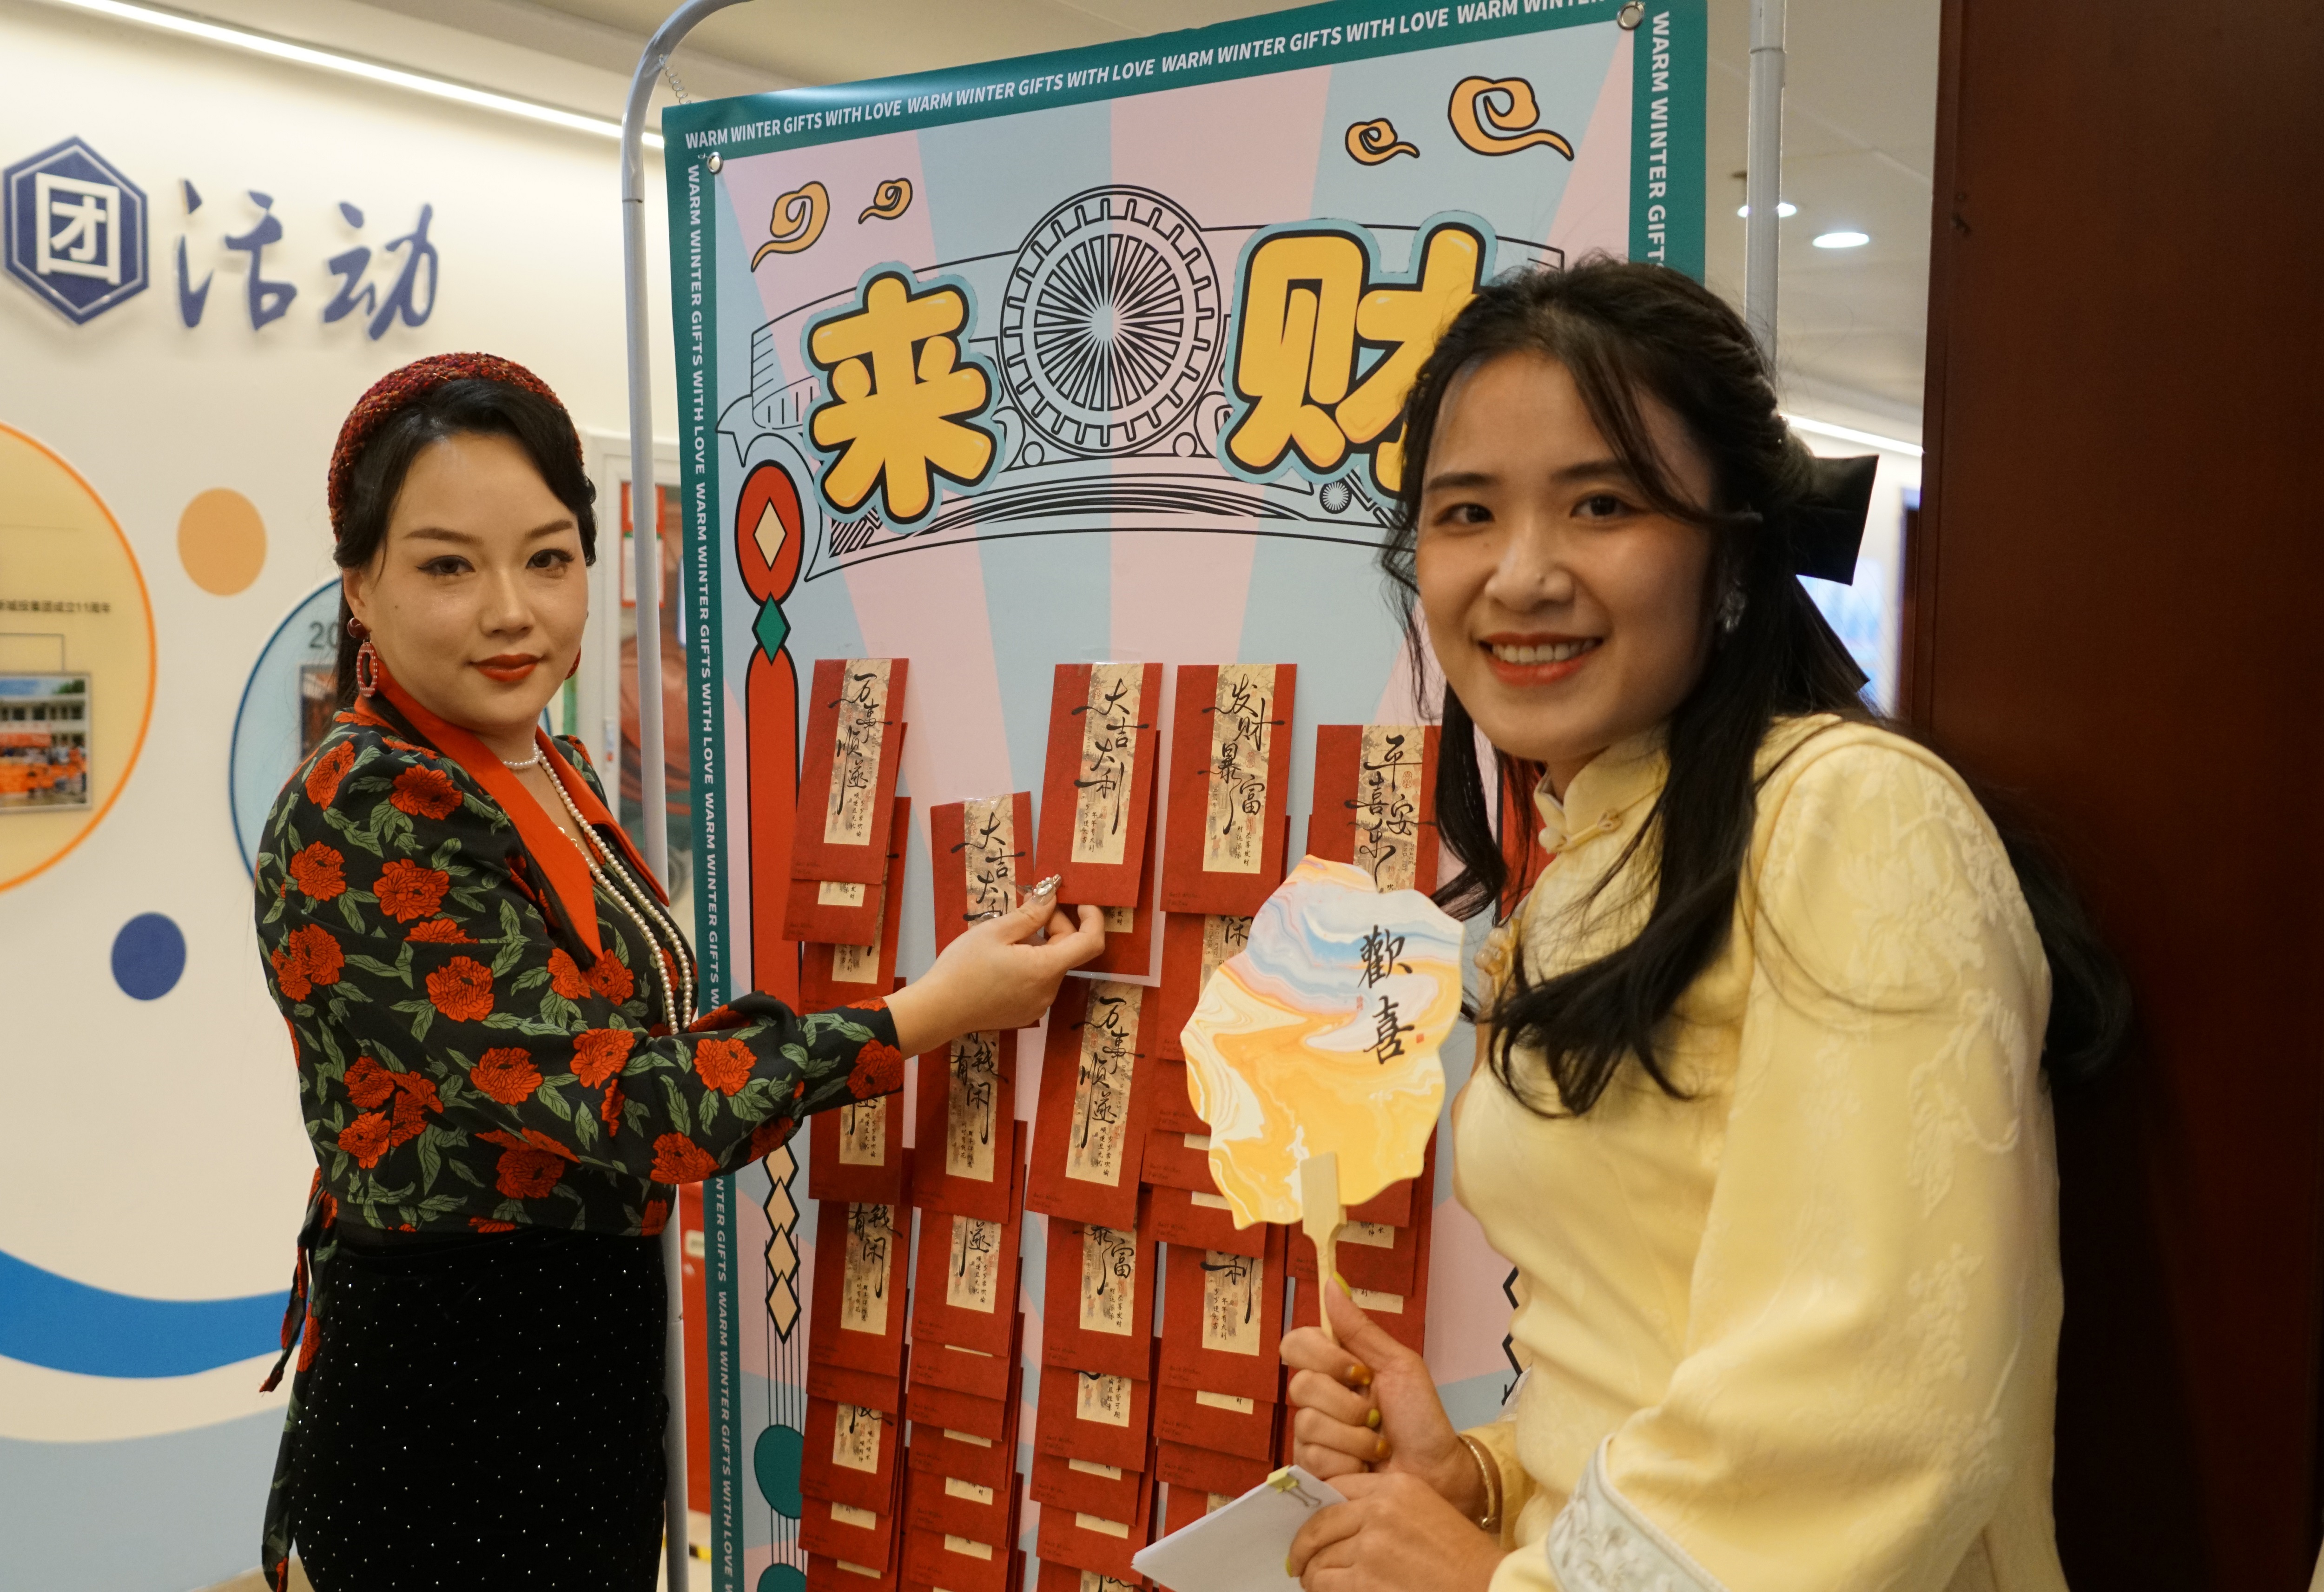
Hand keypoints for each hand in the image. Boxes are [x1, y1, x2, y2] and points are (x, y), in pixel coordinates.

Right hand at [885, 881, 1104, 1052]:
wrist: (938, 1010)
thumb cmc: (963, 968)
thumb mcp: (996, 931)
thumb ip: (1031, 913)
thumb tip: (1052, 897)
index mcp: (1046, 969)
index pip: (1091, 942)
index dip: (1093, 918)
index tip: (1081, 902)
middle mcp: (1049, 990)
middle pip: (1067, 951)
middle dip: (1054, 925)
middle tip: (1026, 911)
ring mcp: (1038, 1005)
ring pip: (1051, 965)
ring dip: (1039, 945)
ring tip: (1005, 938)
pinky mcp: (1025, 1012)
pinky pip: (1038, 981)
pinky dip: (1030, 963)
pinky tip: (1002, 959)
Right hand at [1282, 1276, 1481, 1514]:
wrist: (1436, 1472)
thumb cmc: (1421, 1419)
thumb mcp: (1398, 1365)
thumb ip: (1360, 1328)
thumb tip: (1331, 1281)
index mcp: (1335, 1367)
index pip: (1296, 1344)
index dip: (1322, 1357)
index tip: (1359, 1371)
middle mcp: (1318, 1398)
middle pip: (1301, 1386)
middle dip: (1348, 1404)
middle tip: (1377, 1415)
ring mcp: (1312, 1435)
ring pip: (1307, 1424)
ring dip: (1354, 1436)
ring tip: (1378, 1445)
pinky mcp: (1313, 1469)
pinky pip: (1313, 1458)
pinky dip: (1348, 1461)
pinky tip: (1365, 1466)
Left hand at [1288, 1470, 1503, 1590]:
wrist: (1487, 1587)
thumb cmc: (1461, 1558)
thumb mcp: (1424, 1510)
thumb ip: (1383, 1509)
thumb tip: (1336, 1525)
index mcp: (1395, 1487)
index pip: (1335, 1489)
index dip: (1316, 1511)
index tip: (1308, 1525)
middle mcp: (1379, 1511)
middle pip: (1319, 1525)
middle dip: (1303, 1546)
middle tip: (1298, 1561)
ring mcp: (1371, 1546)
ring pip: (1319, 1557)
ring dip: (1312, 1573)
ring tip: (1314, 1582)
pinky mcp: (1366, 1580)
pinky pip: (1326, 1583)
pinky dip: (1322, 1590)